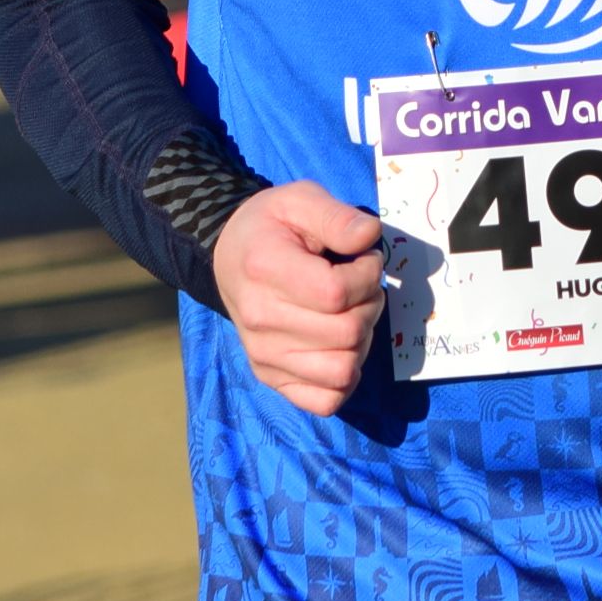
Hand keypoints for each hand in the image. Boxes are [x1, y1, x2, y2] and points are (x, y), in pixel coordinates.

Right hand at [211, 181, 384, 415]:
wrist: (230, 254)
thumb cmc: (272, 225)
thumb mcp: (301, 199)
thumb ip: (337, 216)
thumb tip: (370, 237)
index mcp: (264, 269)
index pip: (337, 293)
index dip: (367, 275)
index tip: (363, 259)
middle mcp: (259, 319)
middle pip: (347, 333)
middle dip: (370, 304)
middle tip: (360, 285)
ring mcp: (263, 354)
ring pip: (343, 370)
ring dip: (362, 341)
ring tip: (349, 314)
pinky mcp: (270, 377)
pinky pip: (325, 401)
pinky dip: (345, 378)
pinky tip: (339, 346)